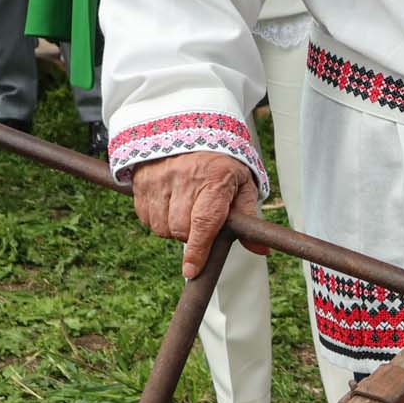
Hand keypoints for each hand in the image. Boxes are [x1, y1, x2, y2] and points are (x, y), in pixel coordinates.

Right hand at [128, 151, 260, 278]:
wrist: (190, 132)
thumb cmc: (221, 164)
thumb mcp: (242, 185)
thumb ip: (248, 218)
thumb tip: (261, 250)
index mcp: (215, 177)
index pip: (204, 221)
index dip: (198, 249)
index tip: (192, 270)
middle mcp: (184, 176)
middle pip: (181, 229)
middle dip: (191, 235)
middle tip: (200, 220)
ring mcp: (159, 178)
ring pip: (162, 227)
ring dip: (173, 228)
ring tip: (185, 209)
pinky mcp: (142, 181)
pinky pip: (146, 218)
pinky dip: (158, 219)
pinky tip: (169, 204)